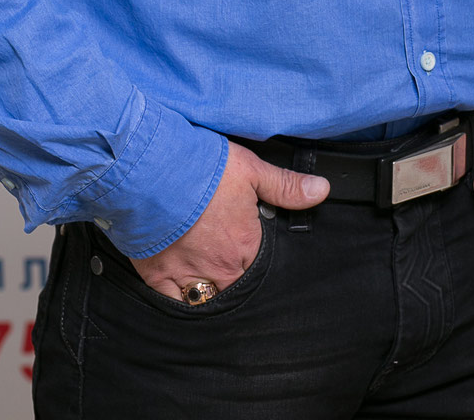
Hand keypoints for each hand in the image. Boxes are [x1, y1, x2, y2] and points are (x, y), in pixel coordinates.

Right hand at [129, 141, 328, 299]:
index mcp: (245, 246)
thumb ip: (286, 185)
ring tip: (210, 283)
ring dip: (211, 296)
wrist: (151, 171)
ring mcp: (187, 276)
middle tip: (231, 268)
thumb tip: (322, 190)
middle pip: (236, 290)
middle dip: (236, 282)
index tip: (250, 251)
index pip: (261, 267)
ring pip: (207, 302)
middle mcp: (220, 269)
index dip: (257, 260)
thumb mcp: (250, 169)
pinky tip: (182, 296)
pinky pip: (173, 304)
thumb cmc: (201, 168)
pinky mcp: (158, 276)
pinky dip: (179, 302)